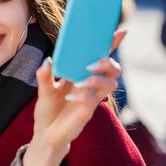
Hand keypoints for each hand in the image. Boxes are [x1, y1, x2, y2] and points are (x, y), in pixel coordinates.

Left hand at [21, 30, 124, 165]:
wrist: (46, 135)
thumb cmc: (48, 111)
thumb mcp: (43, 91)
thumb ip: (45, 76)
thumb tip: (47, 61)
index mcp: (80, 74)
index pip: (99, 56)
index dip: (112, 44)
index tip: (121, 31)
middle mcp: (90, 84)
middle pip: (112, 68)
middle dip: (106, 61)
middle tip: (91, 64)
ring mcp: (92, 97)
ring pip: (111, 83)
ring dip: (98, 78)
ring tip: (81, 81)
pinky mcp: (88, 111)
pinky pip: (94, 99)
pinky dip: (84, 95)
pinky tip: (70, 96)